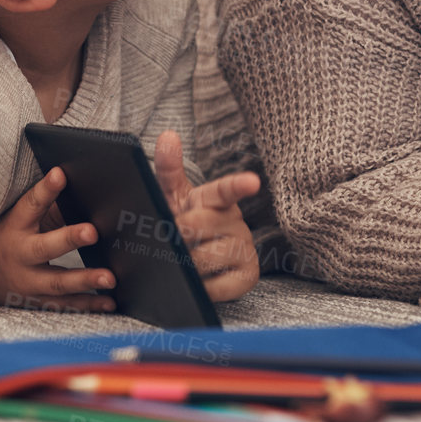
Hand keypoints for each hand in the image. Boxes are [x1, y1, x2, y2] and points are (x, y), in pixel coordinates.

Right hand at [0, 166, 116, 312]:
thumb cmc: (8, 237)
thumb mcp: (18, 218)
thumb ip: (47, 204)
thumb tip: (83, 185)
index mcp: (15, 226)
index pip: (30, 205)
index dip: (45, 190)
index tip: (60, 174)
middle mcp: (21, 255)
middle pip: (44, 247)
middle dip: (69, 239)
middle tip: (92, 232)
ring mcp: (29, 282)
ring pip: (57, 283)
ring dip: (85, 280)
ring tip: (109, 277)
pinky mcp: (38, 301)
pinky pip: (65, 305)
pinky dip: (88, 305)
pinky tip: (109, 302)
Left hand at [153, 130, 262, 301]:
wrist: (194, 264)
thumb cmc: (185, 224)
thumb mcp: (174, 198)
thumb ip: (169, 169)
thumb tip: (167, 135)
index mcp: (216, 200)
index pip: (227, 190)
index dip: (239, 185)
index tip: (252, 182)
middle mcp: (236, 222)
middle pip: (203, 224)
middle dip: (180, 232)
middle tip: (171, 236)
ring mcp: (244, 249)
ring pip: (210, 256)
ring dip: (188, 261)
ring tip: (180, 260)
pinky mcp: (247, 277)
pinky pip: (221, 286)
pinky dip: (204, 286)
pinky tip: (197, 281)